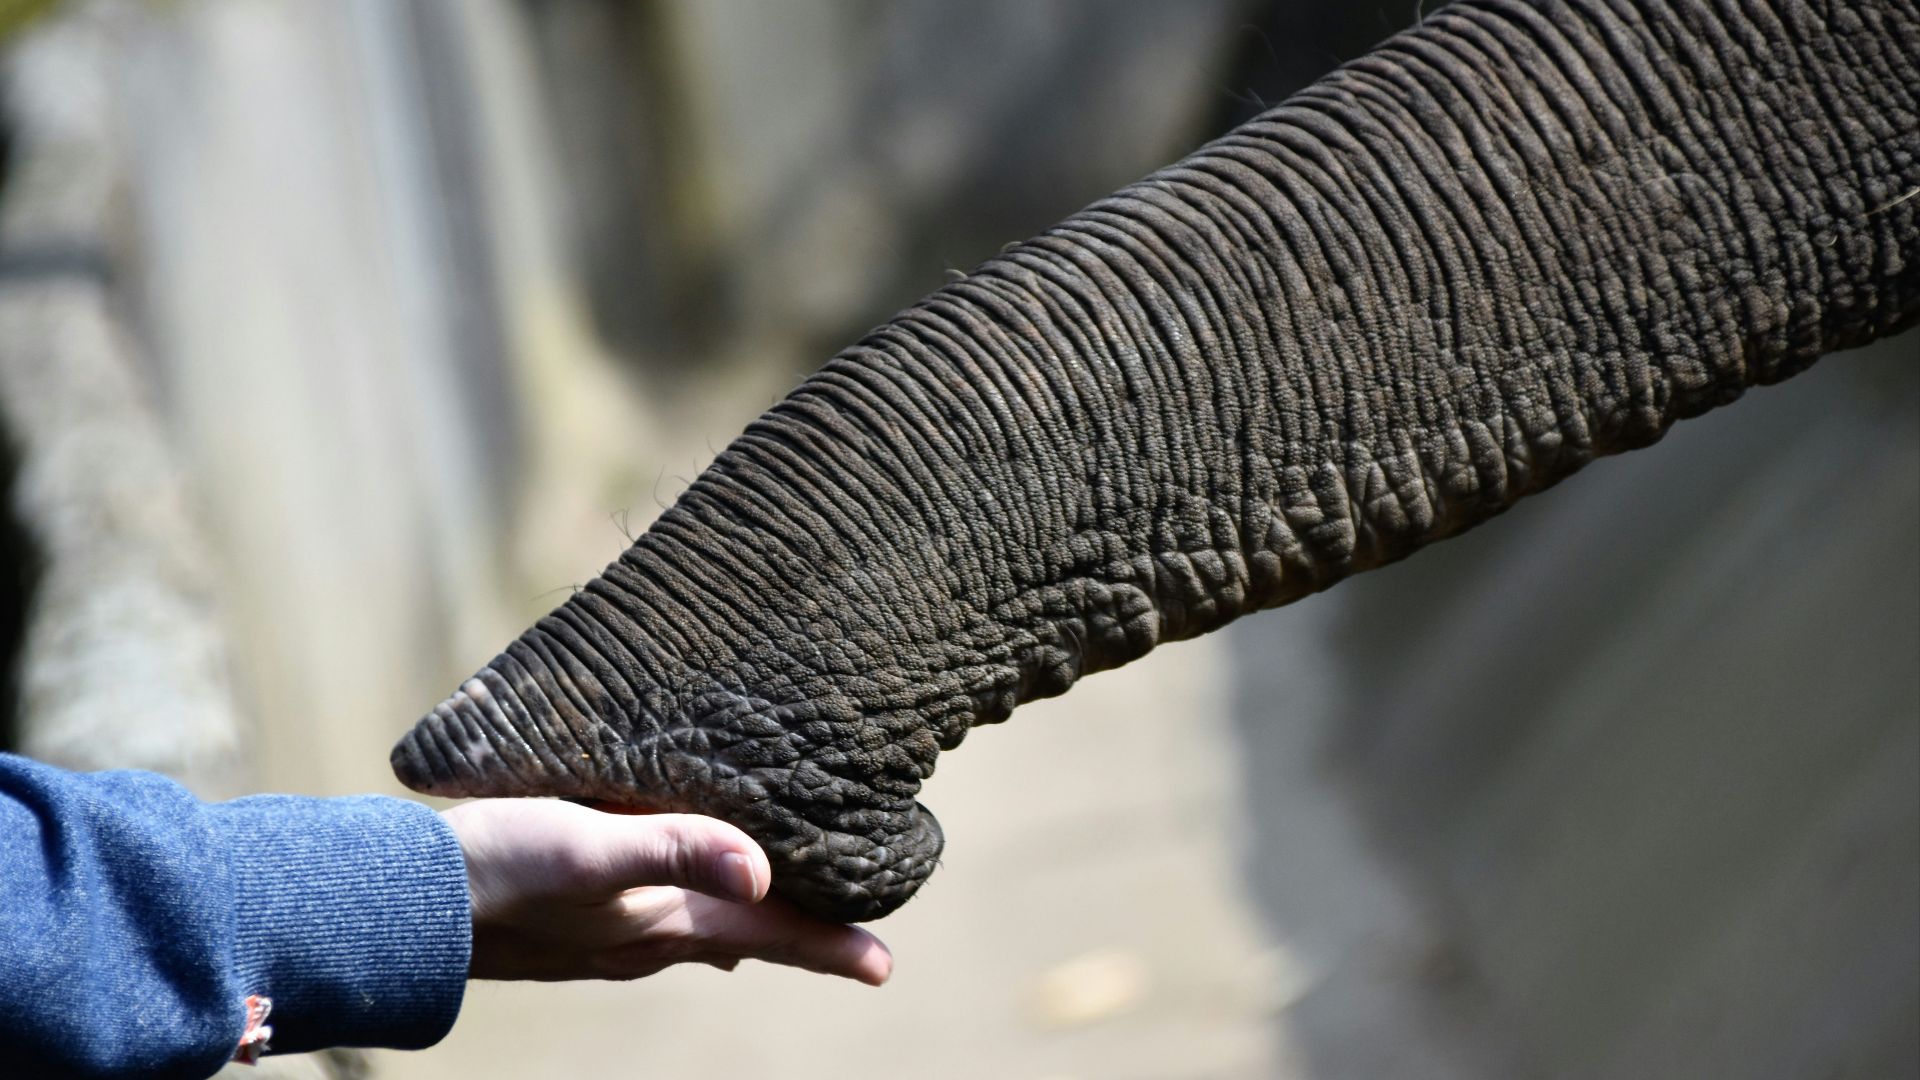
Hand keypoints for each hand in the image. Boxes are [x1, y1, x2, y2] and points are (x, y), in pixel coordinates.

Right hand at [440, 799, 891, 984]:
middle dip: (796, 932)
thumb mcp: (591, 848)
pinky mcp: (570, 915)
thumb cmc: (497, 870)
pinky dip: (689, 897)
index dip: (830, 945)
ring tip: (778, 903)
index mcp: (661, 927)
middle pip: (744, 940)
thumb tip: (761, 874)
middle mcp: (643, 939)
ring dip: (743, 919)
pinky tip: (678, 880)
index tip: (885, 965)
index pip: (770, 939)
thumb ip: (674, 850)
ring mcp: (606, 935)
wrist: (399, 904)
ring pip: (699, 931)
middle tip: (845, 922)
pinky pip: (654, 914)